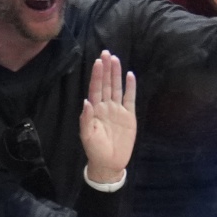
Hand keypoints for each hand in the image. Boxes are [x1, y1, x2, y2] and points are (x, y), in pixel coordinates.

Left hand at [79, 50, 137, 183]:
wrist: (109, 162)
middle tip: (106, 53)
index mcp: (94, 109)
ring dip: (116, 74)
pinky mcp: (129, 116)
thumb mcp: (87, 136)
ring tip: (116, 59)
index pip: (95, 88)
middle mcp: (106, 106)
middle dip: (106, 69)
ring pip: (117, 88)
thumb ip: (86, 119)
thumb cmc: (95, 150)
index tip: (98, 62)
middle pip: (106, 84)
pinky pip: (130, 99)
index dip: (96, 75)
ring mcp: (117, 110)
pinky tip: (130, 76)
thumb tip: (87, 102)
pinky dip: (130, 88)